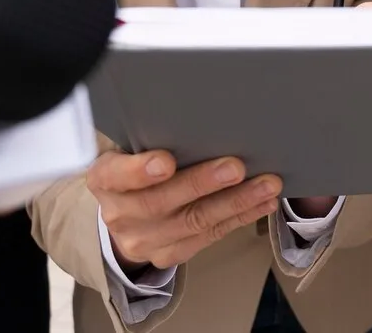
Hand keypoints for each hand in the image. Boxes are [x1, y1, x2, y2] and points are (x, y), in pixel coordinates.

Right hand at [90, 152, 280, 271]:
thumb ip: (153, 136)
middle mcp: (120, 214)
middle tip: (237, 167)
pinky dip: (240, 218)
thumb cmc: (136, 169)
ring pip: (194, 222)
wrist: (124, 215)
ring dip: (236, 202)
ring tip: (266, 184)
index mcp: (105, 179)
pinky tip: (262, 203)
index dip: (139, 170)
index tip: (166, 161)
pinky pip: (209, 236)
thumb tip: (203, 116)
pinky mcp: (169, 255)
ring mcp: (144, 239)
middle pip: (161, 202)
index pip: (116, 175)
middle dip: (203, 183)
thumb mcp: (130, 148)